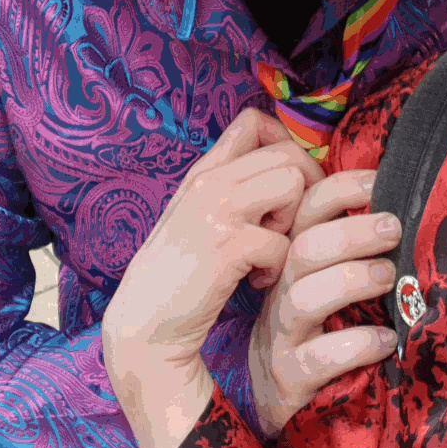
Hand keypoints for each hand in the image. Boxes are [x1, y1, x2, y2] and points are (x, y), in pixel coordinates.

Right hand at [102, 107, 321, 447]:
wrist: (143, 326)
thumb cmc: (179, 273)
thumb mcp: (197, 215)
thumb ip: (231, 186)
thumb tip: (285, 167)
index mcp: (204, 171)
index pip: (253, 121)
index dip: (285, 144)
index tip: (287, 183)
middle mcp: (209, 181)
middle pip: (288, 154)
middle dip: (303, 191)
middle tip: (286, 227)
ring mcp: (216, 211)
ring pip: (292, 185)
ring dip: (292, 224)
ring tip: (268, 252)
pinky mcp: (227, 247)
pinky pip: (282, 242)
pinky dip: (276, 268)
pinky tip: (253, 282)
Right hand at [249, 170, 400, 438]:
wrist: (268, 397)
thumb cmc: (311, 326)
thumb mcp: (319, 280)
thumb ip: (345, 246)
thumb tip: (399, 205)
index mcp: (292, 259)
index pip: (306, 211)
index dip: (340, 190)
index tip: (378, 181)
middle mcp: (282, 291)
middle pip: (304, 248)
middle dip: (351, 232)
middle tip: (394, 227)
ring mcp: (283, 335)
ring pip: (305, 298)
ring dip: (352, 280)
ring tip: (391, 277)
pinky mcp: (291, 378)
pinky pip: (319, 358)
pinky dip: (357, 344)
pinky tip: (387, 340)